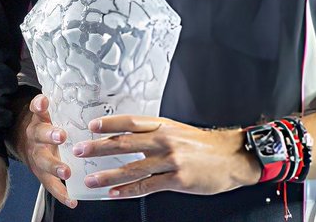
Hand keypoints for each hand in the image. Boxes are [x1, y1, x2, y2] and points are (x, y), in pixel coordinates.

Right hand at [12, 94, 76, 208]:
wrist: (22, 141)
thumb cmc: (44, 125)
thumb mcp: (48, 112)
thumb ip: (62, 105)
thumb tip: (91, 90)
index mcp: (39, 119)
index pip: (36, 108)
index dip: (39, 105)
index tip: (44, 102)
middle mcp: (35, 136)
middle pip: (39, 135)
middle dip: (50, 135)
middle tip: (61, 136)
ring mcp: (37, 156)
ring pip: (43, 161)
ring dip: (55, 166)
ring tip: (66, 172)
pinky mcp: (40, 173)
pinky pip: (49, 185)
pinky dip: (61, 193)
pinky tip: (72, 200)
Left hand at [74, 115, 258, 198]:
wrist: (234, 157)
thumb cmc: (207, 146)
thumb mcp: (180, 131)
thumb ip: (156, 134)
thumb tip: (131, 137)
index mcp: (164, 125)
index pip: (130, 121)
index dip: (109, 123)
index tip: (92, 126)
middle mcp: (165, 140)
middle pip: (125, 142)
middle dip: (99, 147)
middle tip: (81, 149)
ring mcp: (171, 160)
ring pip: (132, 168)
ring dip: (108, 174)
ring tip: (91, 179)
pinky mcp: (177, 180)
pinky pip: (147, 186)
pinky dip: (129, 190)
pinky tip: (116, 193)